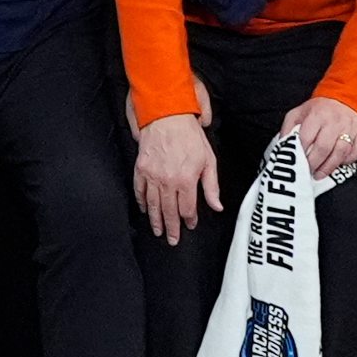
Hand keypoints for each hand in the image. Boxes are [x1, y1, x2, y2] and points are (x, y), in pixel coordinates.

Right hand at [132, 109, 221, 242]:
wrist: (167, 116)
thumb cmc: (189, 135)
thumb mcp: (208, 160)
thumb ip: (211, 186)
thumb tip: (216, 206)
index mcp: (185, 180)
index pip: (187, 209)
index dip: (189, 220)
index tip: (191, 224)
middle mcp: (167, 182)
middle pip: (169, 212)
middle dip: (171, 228)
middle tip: (172, 239)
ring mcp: (152, 176)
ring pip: (153, 205)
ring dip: (155, 220)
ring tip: (158, 230)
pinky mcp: (141, 169)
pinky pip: (139, 191)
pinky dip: (141, 202)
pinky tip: (145, 209)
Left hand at [282, 94, 356, 179]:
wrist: (345, 97)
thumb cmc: (319, 109)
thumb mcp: (299, 112)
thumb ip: (289, 128)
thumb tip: (283, 146)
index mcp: (316, 115)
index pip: (306, 138)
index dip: (300, 153)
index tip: (296, 163)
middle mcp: (334, 121)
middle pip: (323, 148)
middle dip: (314, 164)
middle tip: (308, 172)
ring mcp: (350, 127)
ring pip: (341, 152)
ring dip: (329, 167)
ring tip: (320, 174)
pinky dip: (348, 160)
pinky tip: (339, 163)